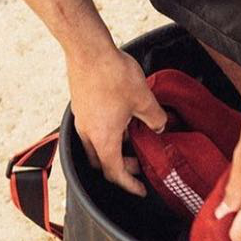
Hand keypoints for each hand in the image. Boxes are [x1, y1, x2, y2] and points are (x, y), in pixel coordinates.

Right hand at [66, 43, 166, 195]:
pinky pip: (94, 129)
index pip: (115, 173)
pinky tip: (124, 119)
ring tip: (135, 139)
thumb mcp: (144, 100)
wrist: (88, 49)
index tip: (141, 190)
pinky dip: (108, 133)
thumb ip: (154, 118)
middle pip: (102, 162)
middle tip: (140, 164)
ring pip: (96, 146)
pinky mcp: (81, 106)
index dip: (129, 185)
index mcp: (103, 139)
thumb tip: (159, 126)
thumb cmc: (113, 75)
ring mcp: (82, 120)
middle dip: (121, 168)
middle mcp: (88, 134)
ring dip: (114, 149)